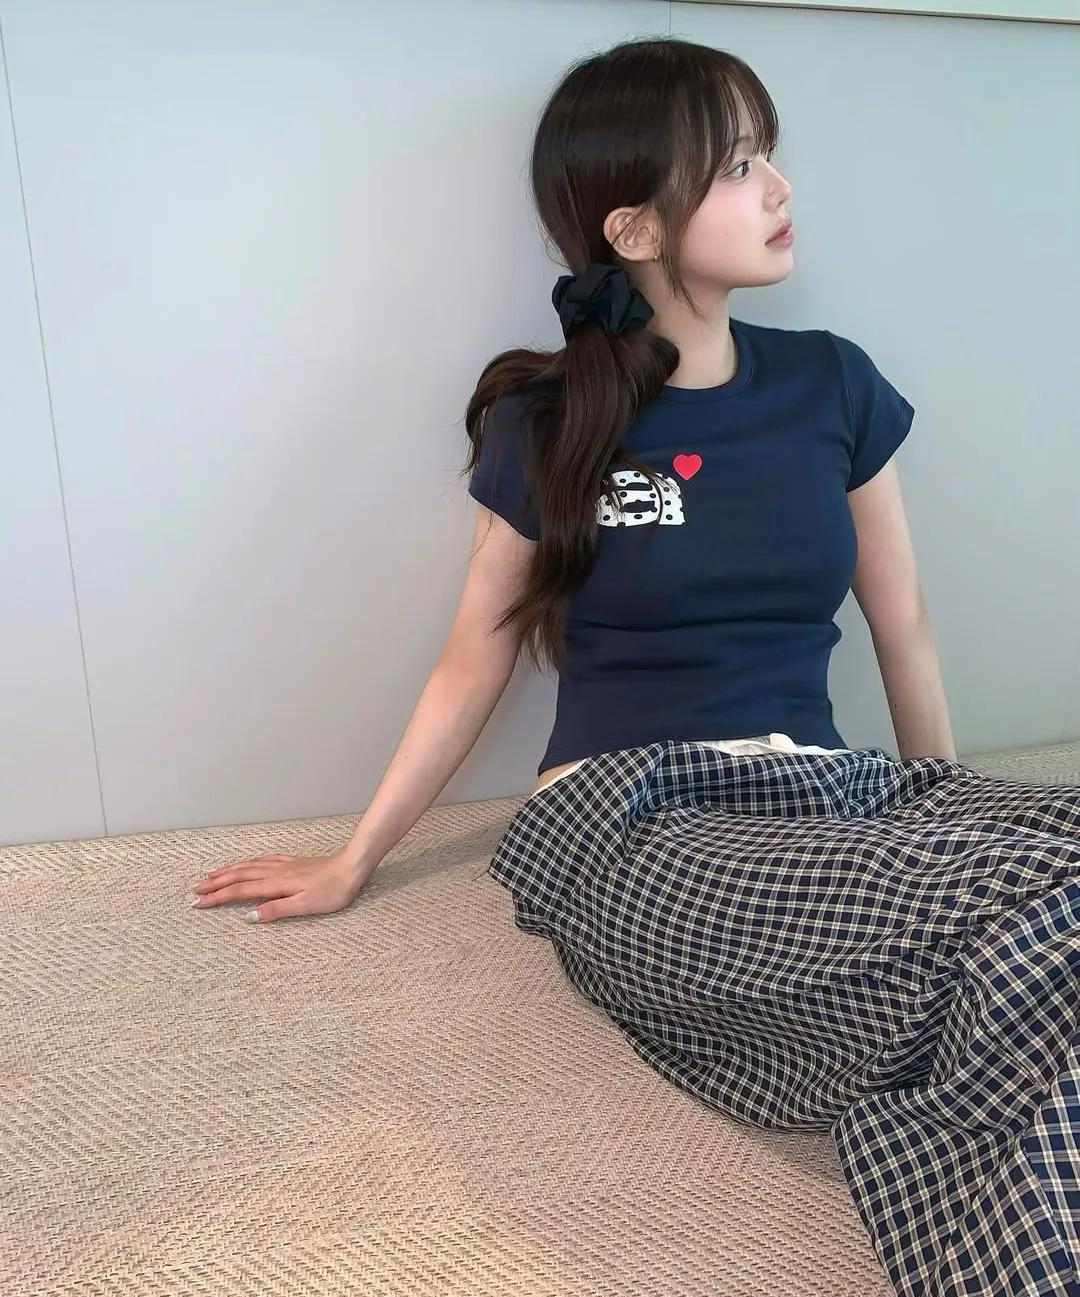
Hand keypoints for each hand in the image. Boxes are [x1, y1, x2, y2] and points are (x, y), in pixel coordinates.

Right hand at [190, 850, 374, 922]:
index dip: (217, 897)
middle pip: (239, 876)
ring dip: (228, 870)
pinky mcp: (294, 862)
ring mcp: (284, 865)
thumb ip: (275, 910)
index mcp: (275, 884)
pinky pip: (264, 859)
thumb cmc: (332, 891)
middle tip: (194, 888)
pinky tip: (248, 862)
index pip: (239, 891)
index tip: (197, 903)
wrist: (352, 867)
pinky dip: (250, 861)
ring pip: (249, 866)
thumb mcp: (304, 906)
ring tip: (211, 874)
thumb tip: (248, 917)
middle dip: (215, 883)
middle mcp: (276, 872)